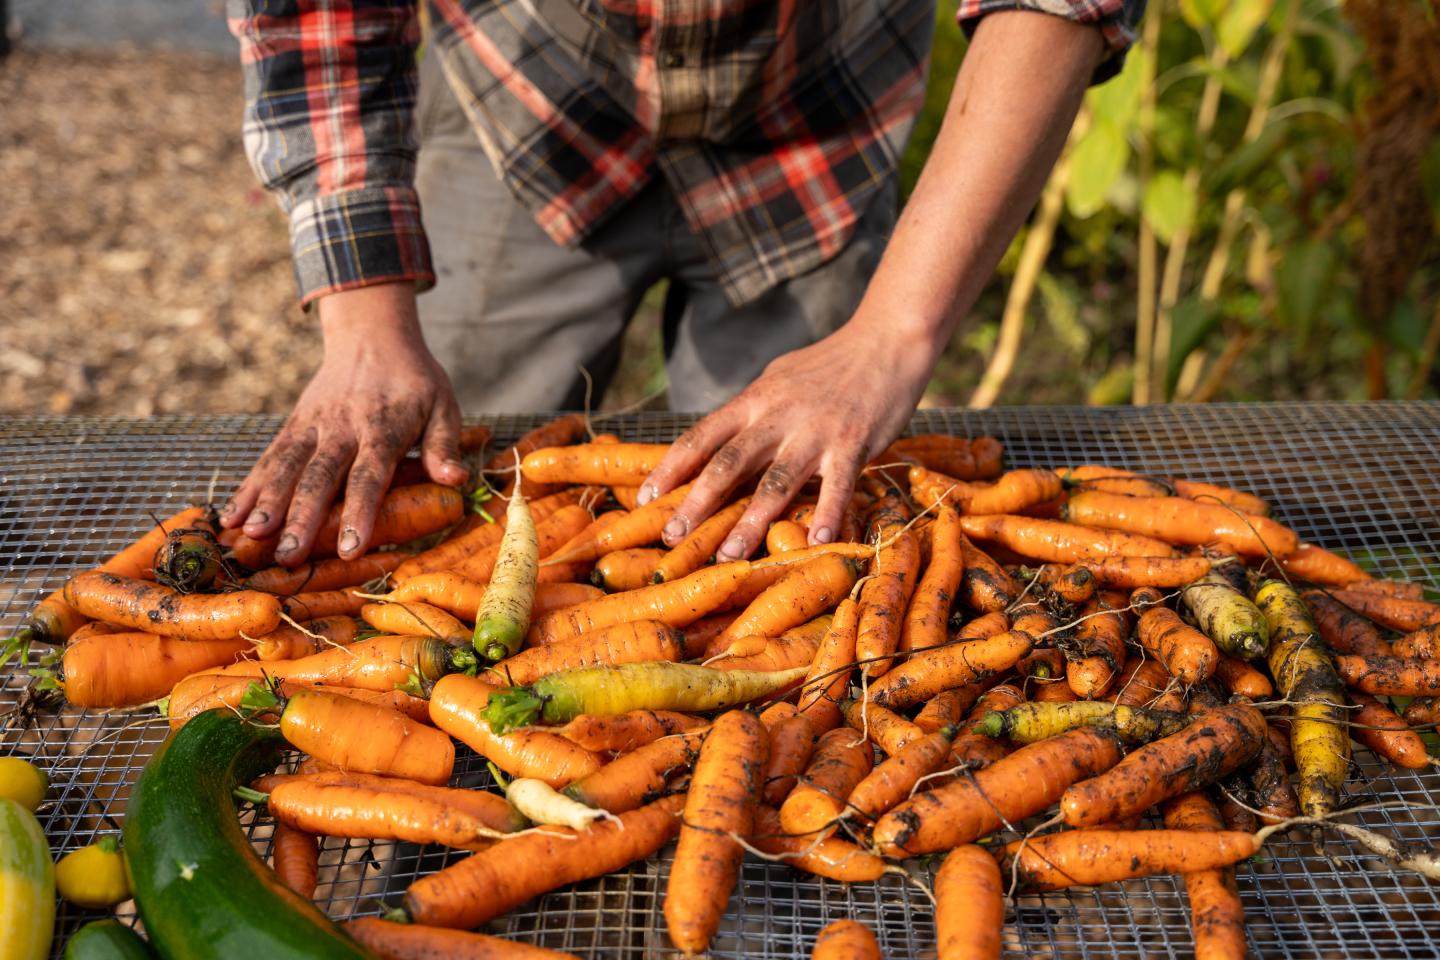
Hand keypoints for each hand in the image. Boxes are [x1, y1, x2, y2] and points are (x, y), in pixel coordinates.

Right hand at [218, 283, 465, 564]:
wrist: (372, 336)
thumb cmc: (415, 382)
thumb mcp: (442, 405)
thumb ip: (444, 444)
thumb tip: (456, 480)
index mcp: (383, 426)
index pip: (370, 474)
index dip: (359, 511)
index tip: (350, 548)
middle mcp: (342, 426)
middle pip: (320, 475)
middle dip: (302, 517)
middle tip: (288, 555)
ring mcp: (313, 424)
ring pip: (286, 465)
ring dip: (266, 501)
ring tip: (250, 535)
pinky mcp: (294, 424)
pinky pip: (270, 457)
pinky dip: (249, 486)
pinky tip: (230, 516)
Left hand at [636, 11, 1102, 558]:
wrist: (886, 340)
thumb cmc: (830, 365)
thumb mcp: (779, 380)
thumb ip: (751, 413)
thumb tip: (717, 444)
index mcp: (754, 399)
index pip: (701, 436)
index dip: (670, 468)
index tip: (644, 498)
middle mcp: (777, 415)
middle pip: (727, 463)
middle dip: (695, 503)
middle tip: (671, 537)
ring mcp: (815, 430)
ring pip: (774, 481)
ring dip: (749, 523)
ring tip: (728, 556)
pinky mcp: (853, 442)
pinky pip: (836, 486)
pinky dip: (825, 515)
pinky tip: (814, 542)